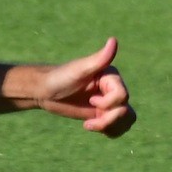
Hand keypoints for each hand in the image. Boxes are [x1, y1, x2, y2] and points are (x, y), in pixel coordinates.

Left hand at [3, 38, 134, 136]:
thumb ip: (99, 58)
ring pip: (127, 120)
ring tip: (91, 126)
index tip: (90, 99)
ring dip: (111, 127)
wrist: (44, 90)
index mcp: (112, 78)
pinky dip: (111, 131)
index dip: (108, 103)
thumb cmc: (59, 77)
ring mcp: (109, 103)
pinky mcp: (103, 114)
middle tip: (88, 123)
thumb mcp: (79, 69)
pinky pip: (119, 126)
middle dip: (109, 120)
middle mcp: (114, 90)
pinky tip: (92, 127)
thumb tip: (113, 40)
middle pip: (127, 111)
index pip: (123, 96)